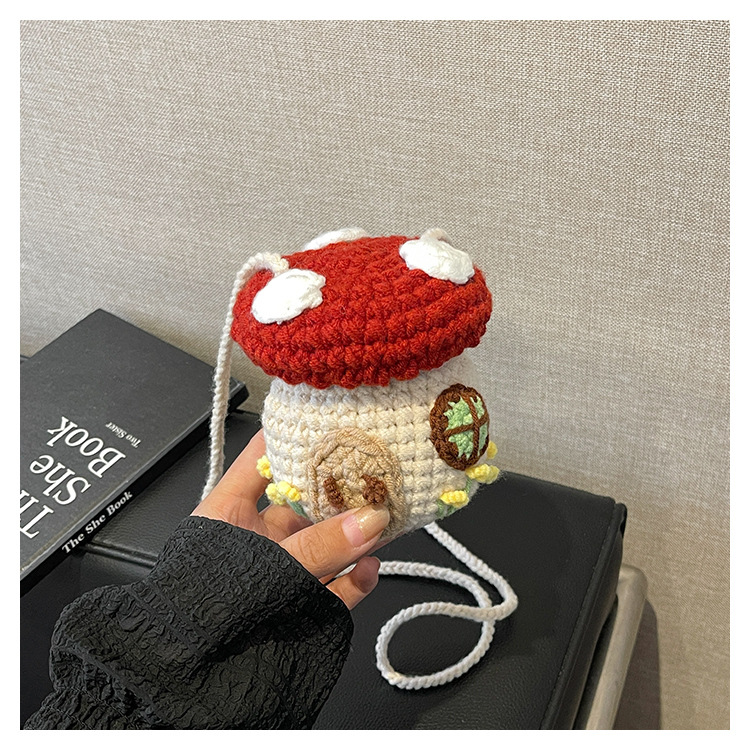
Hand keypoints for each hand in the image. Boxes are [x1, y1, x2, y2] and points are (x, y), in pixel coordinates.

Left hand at [191, 429, 387, 608]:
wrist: (183, 679)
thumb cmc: (197, 609)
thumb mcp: (263, 566)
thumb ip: (318, 546)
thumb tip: (370, 520)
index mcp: (230, 512)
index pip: (263, 460)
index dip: (294, 437)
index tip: (330, 421)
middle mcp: (258, 539)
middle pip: (307, 504)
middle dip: (342, 493)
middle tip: (377, 475)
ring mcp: (280, 573)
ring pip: (326, 546)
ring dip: (356, 536)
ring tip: (385, 520)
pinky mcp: (298, 607)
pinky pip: (333, 587)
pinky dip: (355, 578)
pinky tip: (369, 567)